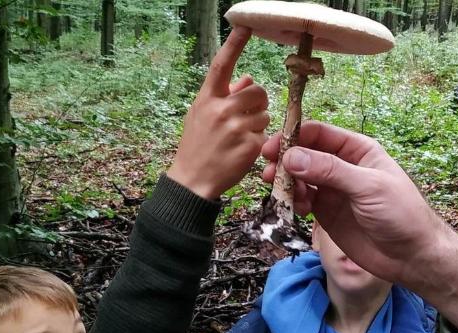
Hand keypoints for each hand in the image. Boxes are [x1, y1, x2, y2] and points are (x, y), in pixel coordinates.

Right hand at [167, 27, 269, 199]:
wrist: (191, 181)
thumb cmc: (197, 145)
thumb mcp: (202, 115)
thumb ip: (225, 95)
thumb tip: (249, 78)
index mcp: (207, 98)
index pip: (222, 64)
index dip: (235, 44)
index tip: (246, 25)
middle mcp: (221, 109)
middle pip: (258, 91)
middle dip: (258, 102)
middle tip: (247, 115)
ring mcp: (235, 128)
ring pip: (265, 114)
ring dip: (258, 123)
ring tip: (239, 137)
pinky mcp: (249, 146)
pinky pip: (265, 135)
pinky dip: (258, 142)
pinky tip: (242, 151)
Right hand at [261, 121, 457, 325]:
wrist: (412, 256)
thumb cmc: (401, 213)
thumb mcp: (367, 186)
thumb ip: (330, 170)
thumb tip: (292, 157)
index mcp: (357, 150)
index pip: (319, 134)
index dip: (295, 136)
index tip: (274, 146)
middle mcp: (342, 166)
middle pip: (304, 154)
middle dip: (285, 160)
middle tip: (268, 170)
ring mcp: (333, 190)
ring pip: (300, 178)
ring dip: (286, 182)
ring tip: (279, 191)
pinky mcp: (326, 213)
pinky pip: (302, 200)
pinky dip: (293, 201)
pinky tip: (296, 207)